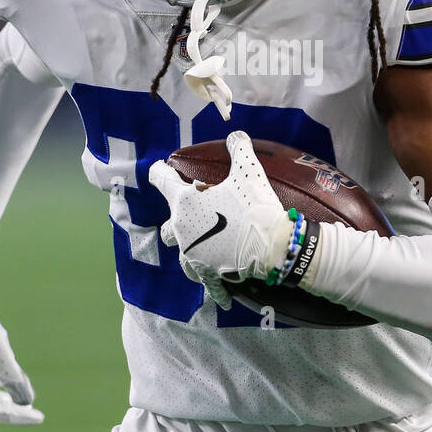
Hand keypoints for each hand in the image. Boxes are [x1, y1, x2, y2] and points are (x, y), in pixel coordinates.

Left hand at [148, 131, 295, 309]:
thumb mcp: (248, 171)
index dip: (160, 171)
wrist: (272, 245)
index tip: (159, 168)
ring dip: (188, 248)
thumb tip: (236, 134)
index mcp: (184, 202)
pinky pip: (204, 282)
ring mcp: (192, 254)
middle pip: (168, 225)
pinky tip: (220, 296)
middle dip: (178, 219)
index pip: (161, 180)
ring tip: (202, 246)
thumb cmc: (255, 206)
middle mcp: (181, 229)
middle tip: (196, 214)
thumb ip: (239, 149)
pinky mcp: (207, 273)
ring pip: (180, 253)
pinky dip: (212, 286)